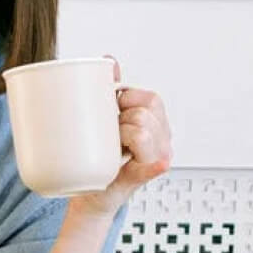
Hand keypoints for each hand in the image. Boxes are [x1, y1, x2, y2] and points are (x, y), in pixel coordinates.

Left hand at [69, 57, 172, 219]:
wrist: (89, 192)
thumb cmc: (98, 154)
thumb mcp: (103, 118)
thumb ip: (109, 88)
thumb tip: (109, 60)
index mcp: (156, 121)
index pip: (150, 98)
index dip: (126, 99)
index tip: (113, 110)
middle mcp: (163, 138)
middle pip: (146, 111)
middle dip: (122, 117)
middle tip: (111, 131)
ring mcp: (159, 157)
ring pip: (142, 130)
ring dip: (122, 134)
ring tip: (114, 145)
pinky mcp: (148, 175)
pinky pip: (153, 162)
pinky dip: (152, 161)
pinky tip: (154, 162)